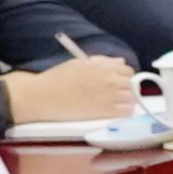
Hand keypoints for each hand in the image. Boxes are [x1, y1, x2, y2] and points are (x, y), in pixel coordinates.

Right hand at [6, 55, 143, 126]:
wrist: (41, 97)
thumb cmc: (56, 79)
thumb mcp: (79, 63)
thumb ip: (103, 62)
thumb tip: (120, 62)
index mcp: (103, 67)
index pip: (127, 70)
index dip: (122, 76)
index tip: (116, 81)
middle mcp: (109, 80)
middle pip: (131, 84)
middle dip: (124, 88)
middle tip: (113, 93)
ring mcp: (109, 96)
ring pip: (131, 98)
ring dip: (125, 100)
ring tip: (111, 103)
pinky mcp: (105, 112)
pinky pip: (126, 112)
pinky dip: (123, 112)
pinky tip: (112, 111)